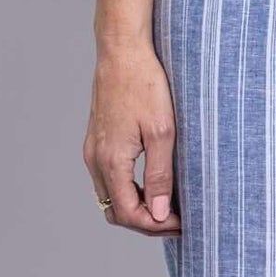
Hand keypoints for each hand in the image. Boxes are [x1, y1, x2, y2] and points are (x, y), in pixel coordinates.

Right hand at [82, 41, 180, 234]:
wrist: (122, 50)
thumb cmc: (144, 84)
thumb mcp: (162, 131)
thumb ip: (159, 175)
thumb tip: (160, 214)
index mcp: (111, 161)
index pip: (129, 214)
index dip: (156, 226)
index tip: (182, 223)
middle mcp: (96, 160)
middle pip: (116, 211)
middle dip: (146, 221)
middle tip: (177, 219)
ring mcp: (93, 149)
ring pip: (110, 196)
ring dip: (136, 206)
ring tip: (167, 203)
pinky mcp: (96, 139)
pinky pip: (107, 178)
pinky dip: (127, 189)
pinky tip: (150, 181)